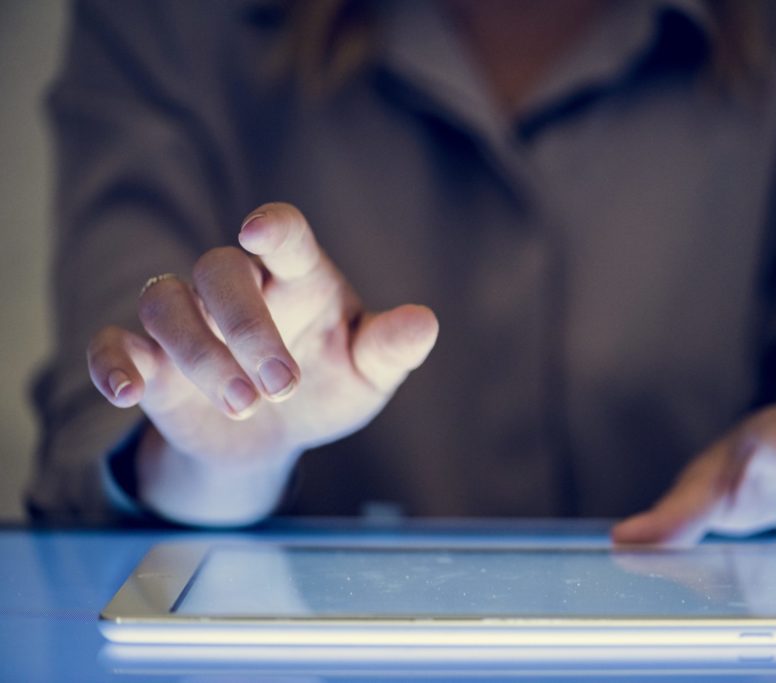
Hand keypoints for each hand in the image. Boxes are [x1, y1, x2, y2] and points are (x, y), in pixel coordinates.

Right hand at [86, 202, 437, 522]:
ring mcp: (189, 321)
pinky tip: (128, 393)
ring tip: (243, 405)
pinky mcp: (150, 361)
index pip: (285, 237)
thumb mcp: (367, 373)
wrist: (276, 433)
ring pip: (165, 304)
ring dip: (200, 354)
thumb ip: (390, 348)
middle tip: (281, 385)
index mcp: (297, 279)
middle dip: (247, 325)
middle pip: (218, 270)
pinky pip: (113, 344)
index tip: (262, 232)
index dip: (274, 228)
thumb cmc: (328, 384)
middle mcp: (238, 289)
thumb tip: (425, 323)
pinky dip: (112, 364)